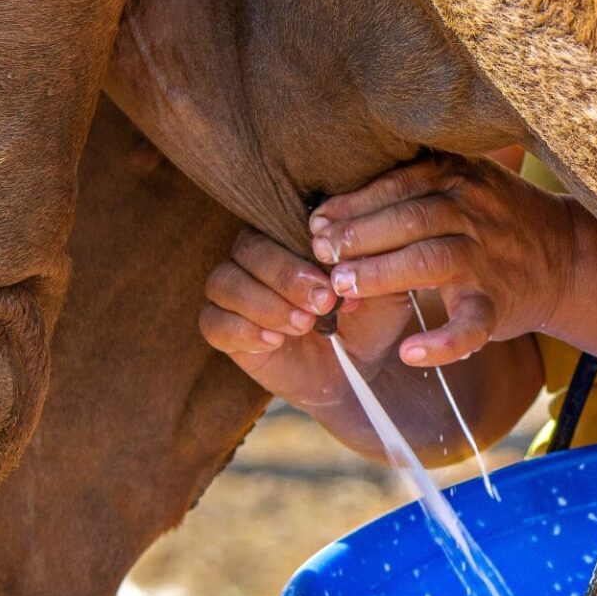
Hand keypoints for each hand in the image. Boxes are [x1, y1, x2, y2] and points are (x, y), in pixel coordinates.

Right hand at [198, 229, 413, 409]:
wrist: (356, 373)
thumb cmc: (368, 323)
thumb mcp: (384, 295)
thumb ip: (374, 268)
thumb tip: (352, 250)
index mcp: (292, 237)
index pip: (280, 223)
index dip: (303, 248)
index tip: (333, 277)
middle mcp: (258, 258)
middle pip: (248, 249)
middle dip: (285, 276)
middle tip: (321, 303)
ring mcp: (237, 292)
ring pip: (224, 282)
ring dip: (264, 303)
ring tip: (303, 325)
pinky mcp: (225, 329)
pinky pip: (212, 321)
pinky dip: (241, 330)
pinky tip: (273, 341)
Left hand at [308, 151, 584, 366]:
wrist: (567, 257)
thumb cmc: (494, 219)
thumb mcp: (462, 183)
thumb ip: (408, 189)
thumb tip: (328, 215)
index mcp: (458, 178)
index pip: (398, 184)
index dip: (353, 204)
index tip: (316, 223)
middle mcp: (474, 212)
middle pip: (409, 218)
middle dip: (359, 237)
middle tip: (320, 255)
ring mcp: (487, 259)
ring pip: (431, 261)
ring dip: (383, 274)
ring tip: (342, 288)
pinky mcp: (498, 303)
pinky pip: (470, 325)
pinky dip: (443, 343)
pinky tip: (410, 353)